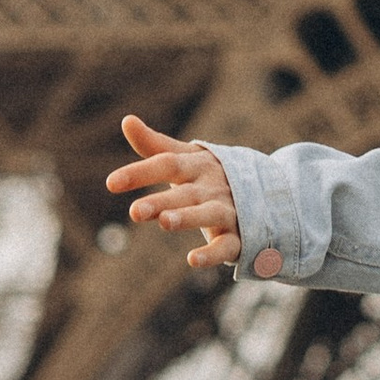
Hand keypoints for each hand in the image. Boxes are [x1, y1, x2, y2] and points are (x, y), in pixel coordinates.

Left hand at [106, 119, 243, 273]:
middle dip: (161, 201)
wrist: (268, 194)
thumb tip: (126, 120)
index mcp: (198, 166)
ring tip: (165, 222)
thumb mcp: (187, 159)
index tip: (111, 183)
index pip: (168, 164)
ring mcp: (228, 211)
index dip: (140, 173)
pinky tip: (193, 260)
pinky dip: (213, 253)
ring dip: (189, 218)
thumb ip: (155, 145)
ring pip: (208, 214)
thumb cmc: (212, 178)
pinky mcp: (238, 237)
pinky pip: (227, 246)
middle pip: (185, 193)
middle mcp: (212, 187)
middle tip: (135, 211)